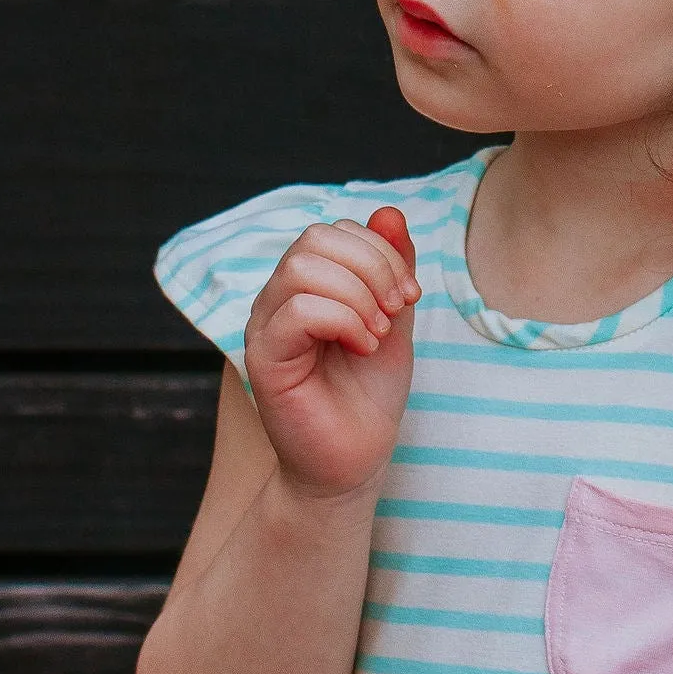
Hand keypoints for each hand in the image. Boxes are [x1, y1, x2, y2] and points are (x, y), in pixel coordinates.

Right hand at [241, 208, 418, 499]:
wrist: (354, 462)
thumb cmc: (369, 396)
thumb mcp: (393, 319)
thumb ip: (391, 267)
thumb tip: (389, 211)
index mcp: (306, 284)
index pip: (335, 230)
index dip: (381, 251)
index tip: (410, 296)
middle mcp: (278, 298)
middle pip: (316, 239)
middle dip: (372, 267)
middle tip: (395, 312)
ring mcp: (265, 326)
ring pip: (303, 268)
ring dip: (357, 295)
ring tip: (376, 336)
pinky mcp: (262, 358)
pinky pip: (297, 309)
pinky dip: (343, 321)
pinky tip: (362, 349)